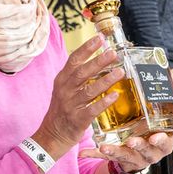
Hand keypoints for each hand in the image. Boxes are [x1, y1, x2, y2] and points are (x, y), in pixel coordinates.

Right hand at [33, 35, 132, 158]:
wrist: (52, 135)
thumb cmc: (63, 110)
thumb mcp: (65, 89)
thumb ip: (77, 76)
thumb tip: (98, 61)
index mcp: (62, 80)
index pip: (74, 60)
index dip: (87, 49)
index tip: (100, 39)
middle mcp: (65, 90)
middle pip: (82, 72)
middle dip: (98, 61)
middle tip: (113, 53)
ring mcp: (70, 105)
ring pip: (89, 90)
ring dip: (105, 80)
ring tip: (120, 72)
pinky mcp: (77, 119)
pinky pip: (92, 109)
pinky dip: (104, 102)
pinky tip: (115, 96)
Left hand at [97, 115, 172, 173]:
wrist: (141, 155)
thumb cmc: (154, 137)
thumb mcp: (169, 130)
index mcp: (162, 146)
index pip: (164, 144)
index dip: (160, 141)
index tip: (156, 137)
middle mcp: (148, 154)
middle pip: (144, 152)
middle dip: (138, 147)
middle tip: (132, 141)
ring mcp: (133, 158)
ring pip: (124, 156)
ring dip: (114, 152)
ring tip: (104, 147)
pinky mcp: (118, 159)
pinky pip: (105, 159)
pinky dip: (94, 155)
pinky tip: (83, 152)